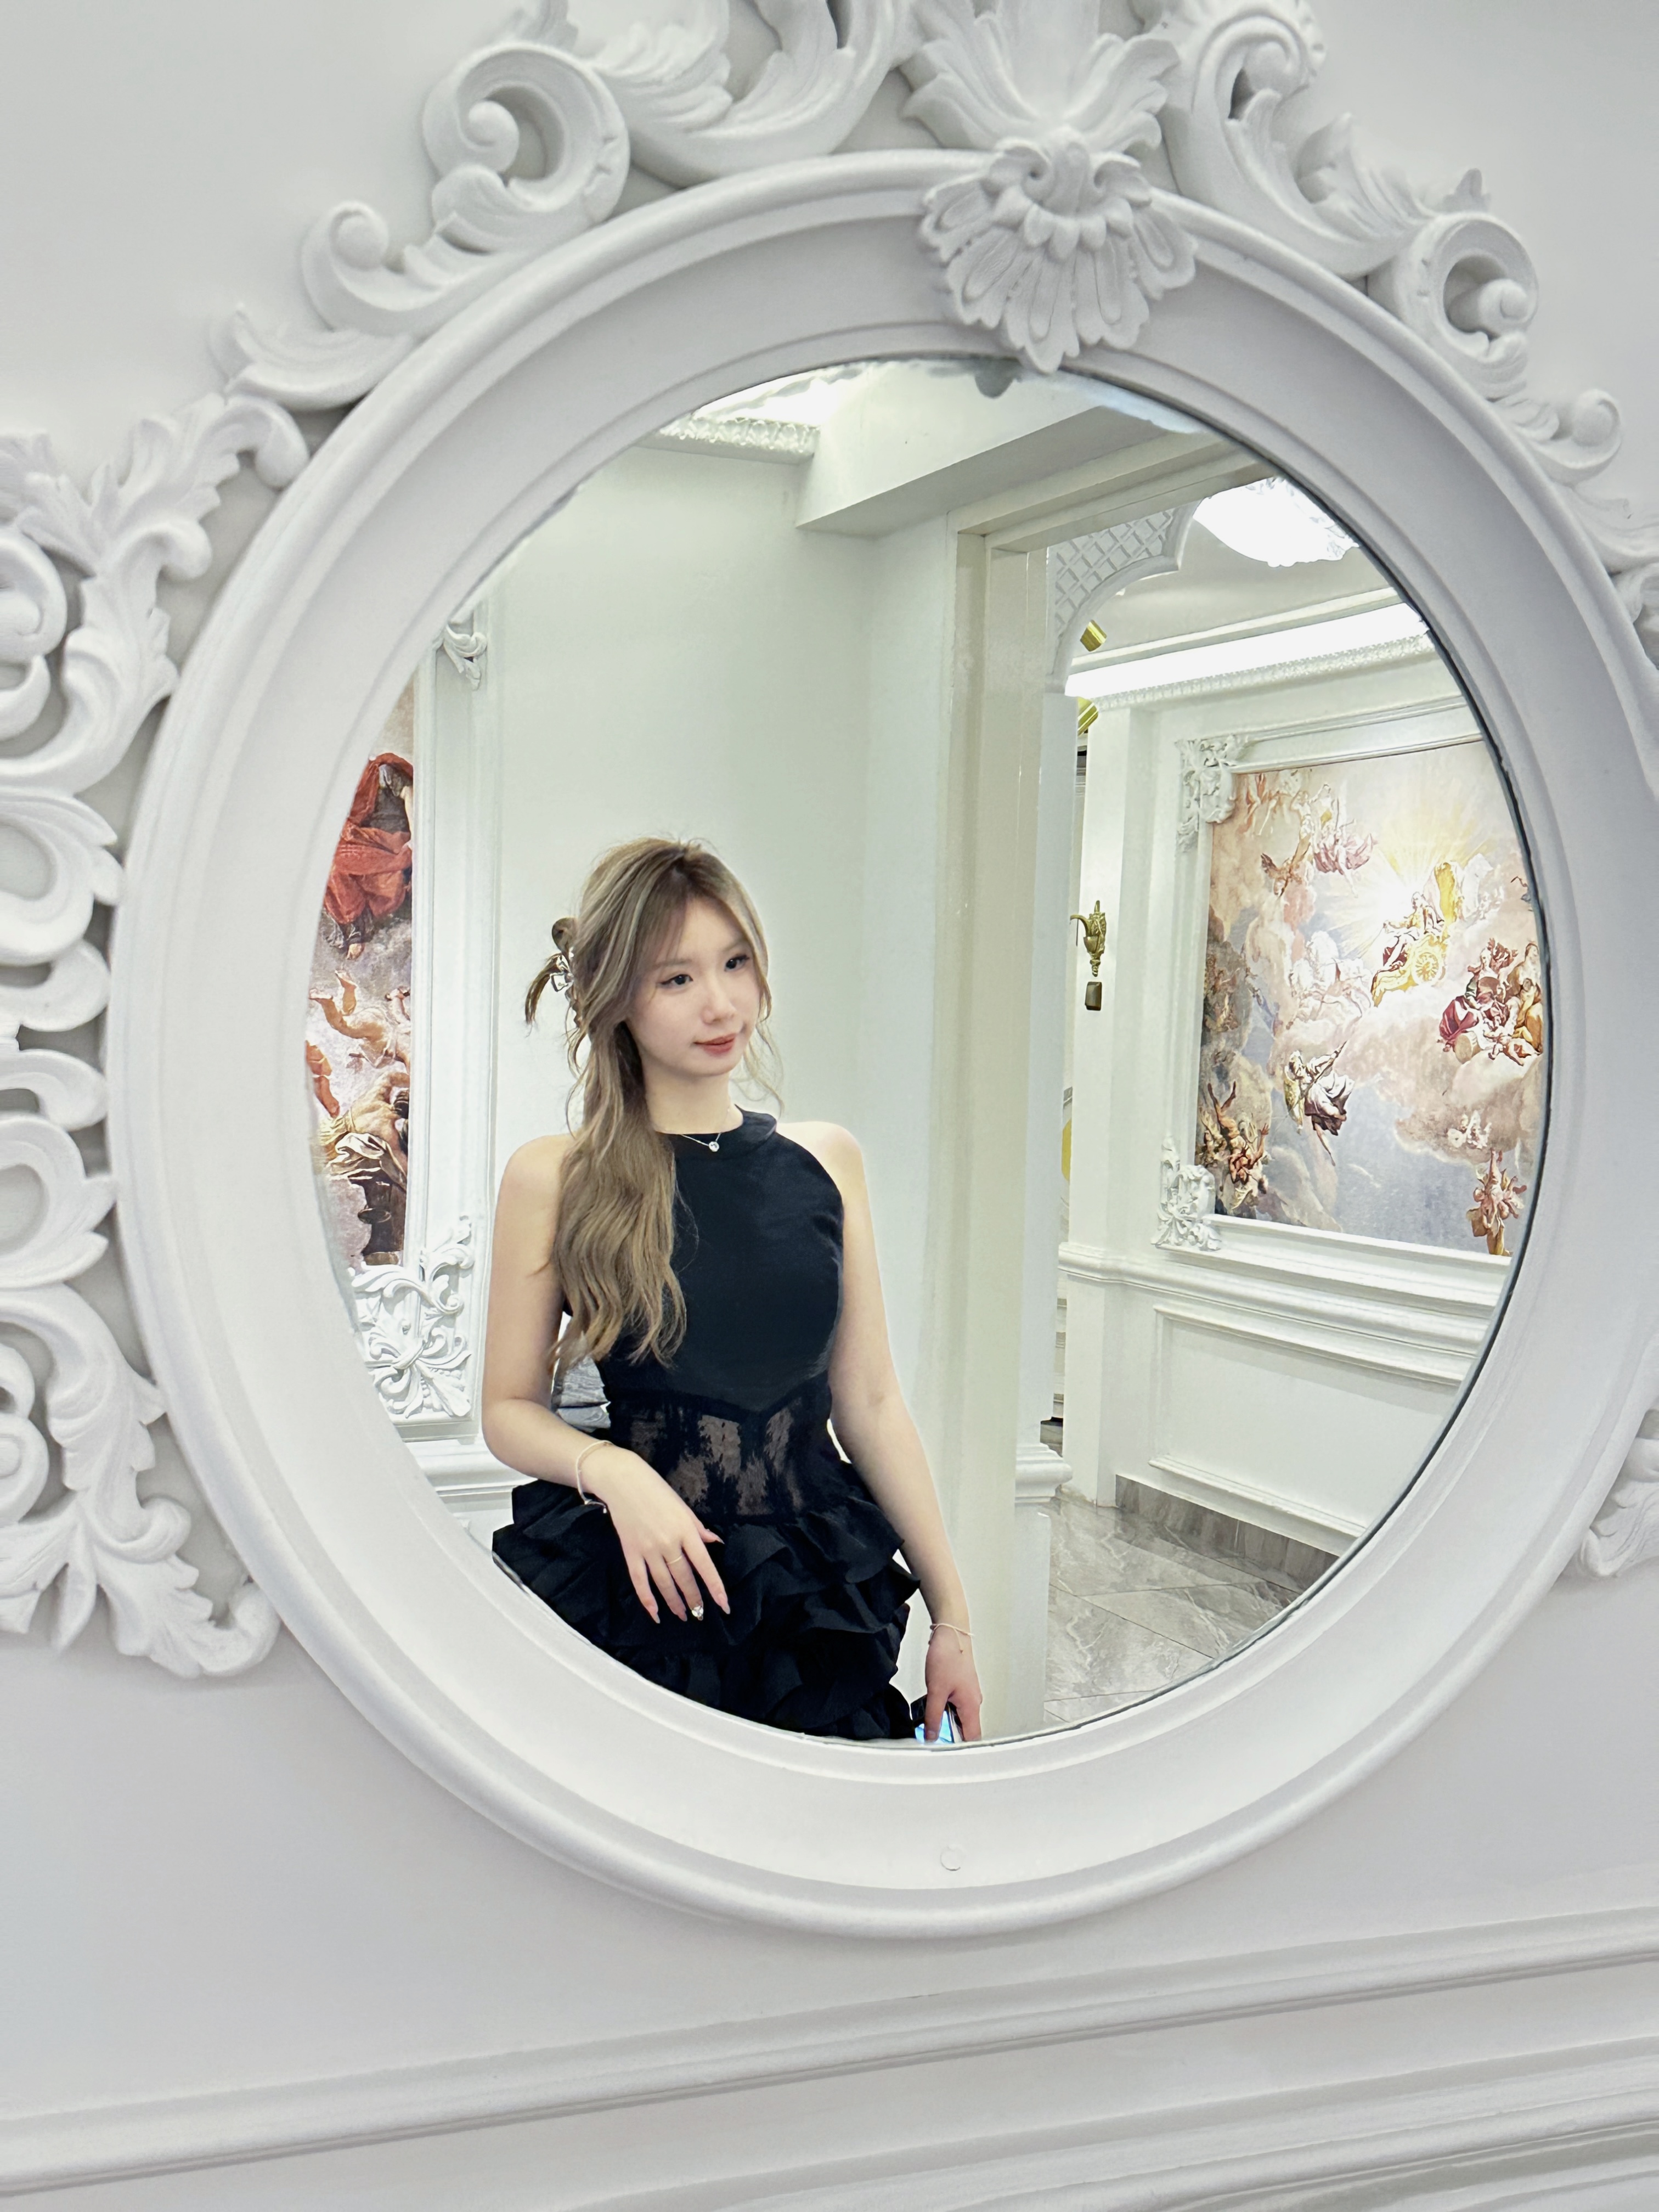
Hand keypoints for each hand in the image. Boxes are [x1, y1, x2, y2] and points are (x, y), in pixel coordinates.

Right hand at [584, 1446, 728, 1624]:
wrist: (623, 1481)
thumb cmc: (656, 1490)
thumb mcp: (683, 1507)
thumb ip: (698, 1528)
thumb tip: (714, 1543)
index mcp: (685, 1530)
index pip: (704, 1565)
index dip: (715, 1587)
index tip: (724, 1605)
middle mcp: (668, 1543)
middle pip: (684, 1578)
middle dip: (694, 1600)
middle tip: (701, 1615)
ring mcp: (648, 1549)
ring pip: (664, 1584)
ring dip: (675, 1603)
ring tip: (683, 1616)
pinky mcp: (631, 1552)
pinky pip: (639, 1581)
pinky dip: (647, 1600)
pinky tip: (655, 1614)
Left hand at [922, 1623, 981, 1741]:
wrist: (951, 1633)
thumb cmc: (948, 1656)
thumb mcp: (936, 1691)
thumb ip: (934, 1717)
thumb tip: (932, 1736)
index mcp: (971, 1706)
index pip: (971, 1737)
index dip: (960, 1748)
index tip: (945, 1751)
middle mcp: (973, 1701)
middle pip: (965, 1729)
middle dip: (949, 1734)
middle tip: (933, 1732)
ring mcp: (968, 1693)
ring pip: (959, 1717)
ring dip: (945, 1719)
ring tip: (931, 1714)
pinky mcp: (962, 1686)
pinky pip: (955, 1705)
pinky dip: (945, 1708)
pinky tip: (933, 1701)